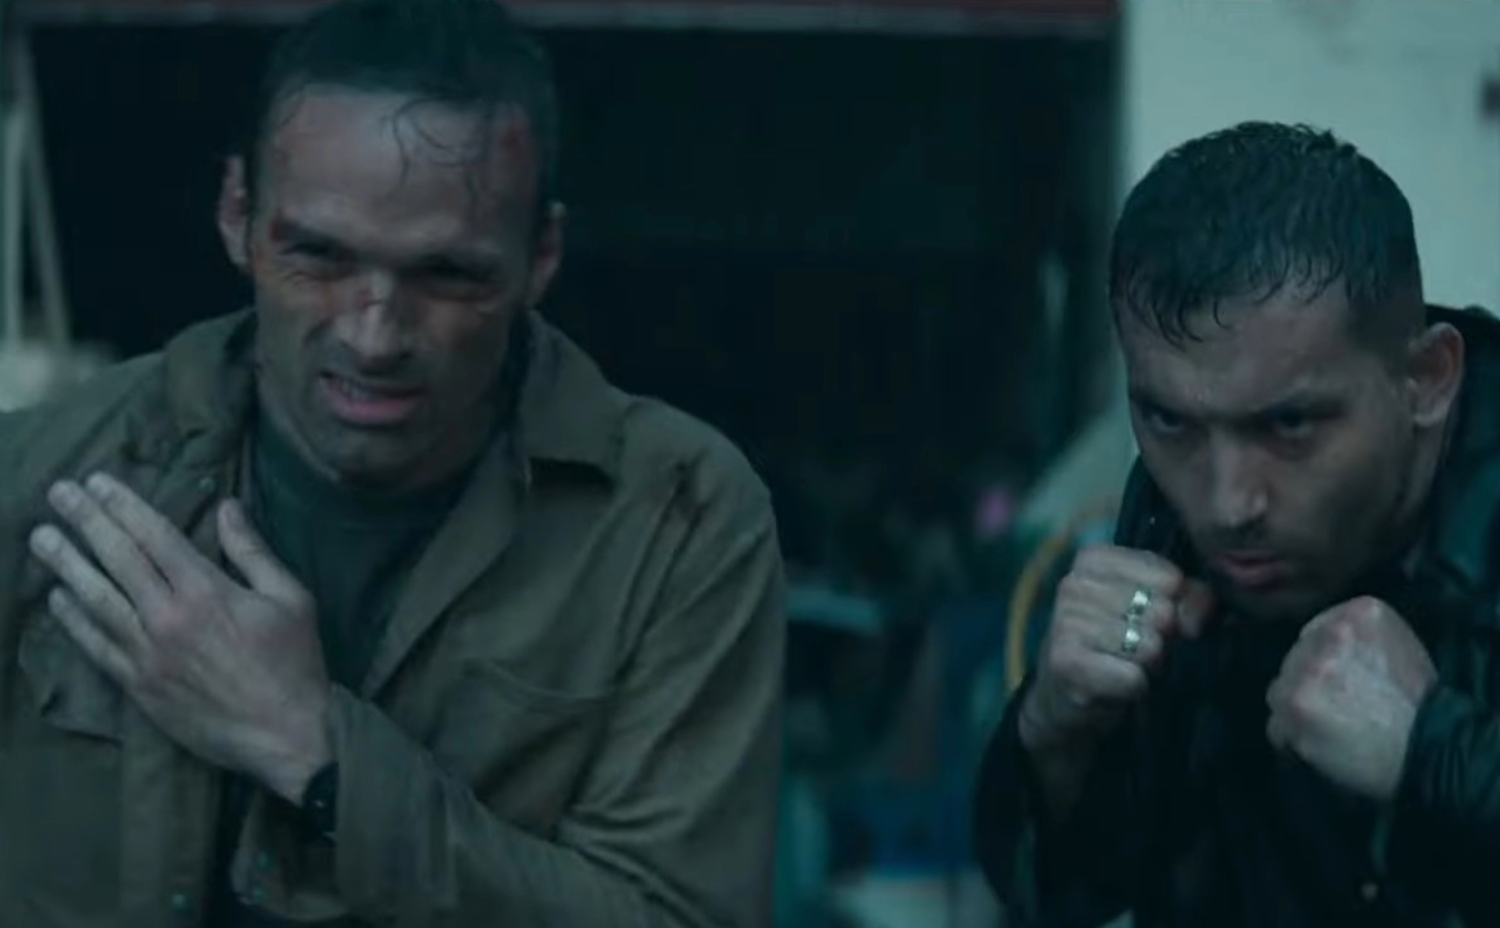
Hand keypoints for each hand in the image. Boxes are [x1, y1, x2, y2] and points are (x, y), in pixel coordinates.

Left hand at [27, 472, 332, 802]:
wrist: (287, 735)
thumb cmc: (296, 663)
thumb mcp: (291, 598)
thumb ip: (253, 551)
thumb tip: (227, 506)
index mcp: (207, 591)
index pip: (154, 536)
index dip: (123, 505)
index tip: (97, 481)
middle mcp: (168, 617)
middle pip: (117, 559)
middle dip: (85, 521)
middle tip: (57, 493)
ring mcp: (148, 654)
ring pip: (96, 600)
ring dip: (65, 565)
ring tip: (41, 537)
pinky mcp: (139, 686)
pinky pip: (96, 647)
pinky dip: (74, 620)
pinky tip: (57, 599)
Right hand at [1020, 544, 1214, 754]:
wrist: (1066, 692)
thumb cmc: (1119, 641)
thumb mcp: (1159, 607)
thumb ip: (1191, 597)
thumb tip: (1192, 622)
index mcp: (1094, 558)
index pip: (1170, 578)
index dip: (1176, 605)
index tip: (1152, 618)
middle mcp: (1074, 583)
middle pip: (1161, 613)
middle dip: (1161, 637)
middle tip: (1136, 646)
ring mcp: (1065, 621)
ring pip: (1149, 646)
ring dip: (1147, 664)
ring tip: (1124, 663)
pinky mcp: (1064, 661)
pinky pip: (1132, 677)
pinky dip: (1133, 687)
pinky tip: (1113, 684)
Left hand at [1267, 596, 1436, 801]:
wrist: (1431, 750)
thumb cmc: (1420, 702)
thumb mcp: (1399, 645)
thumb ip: (1356, 636)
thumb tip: (1320, 641)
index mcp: (1360, 613)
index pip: (1315, 632)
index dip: (1324, 661)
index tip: (1342, 681)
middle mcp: (1330, 635)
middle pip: (1294, 660)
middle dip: (1308, 683)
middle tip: (1337, 707)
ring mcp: (1308, 669)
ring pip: (1280, 690)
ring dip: (1297, 709)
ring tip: (1328, 727)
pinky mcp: (1294, 705)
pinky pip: (1275, 725)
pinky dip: (1292, 739)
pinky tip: (1319, 745)